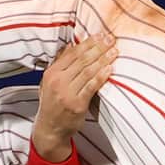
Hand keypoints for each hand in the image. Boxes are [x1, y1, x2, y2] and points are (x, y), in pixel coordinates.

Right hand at [33, 33, 117, 160]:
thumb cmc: (52, 103)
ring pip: (88, 72)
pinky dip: (101, 76)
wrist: (50, 129)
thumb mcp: (49, 82)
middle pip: (82, 60)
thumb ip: (60, 64)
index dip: (88, 42)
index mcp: (51, 73)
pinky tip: (110, 69)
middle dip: (98, 48)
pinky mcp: (77, 105)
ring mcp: (67, 93)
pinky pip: (92, 87)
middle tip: (111, 39)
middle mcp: (57, 81)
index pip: (72, 53)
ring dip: (103, 60)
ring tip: (114, 52)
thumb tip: (71, 45)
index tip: (101, 35)